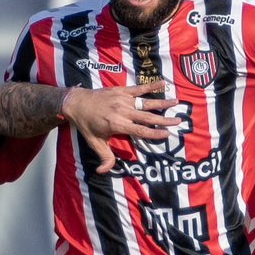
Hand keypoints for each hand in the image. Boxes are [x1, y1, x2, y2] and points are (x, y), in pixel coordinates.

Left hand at [60, 81, 176, 173]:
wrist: (76, 103)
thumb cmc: (86, 125)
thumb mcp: (94, 143)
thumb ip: (103, 157)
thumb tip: (103, 171)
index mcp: (117, 125)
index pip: (141, 131)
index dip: (155, 133)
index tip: (168, 134)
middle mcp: (122, 111)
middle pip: (147, 117)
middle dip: (164, 119)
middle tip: (178, 121)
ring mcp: (122, 99)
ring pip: (146, 102)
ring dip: (162, 102)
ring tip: (176, 102)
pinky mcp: (121, 90)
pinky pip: (139, 88)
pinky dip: (151, 85)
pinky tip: (163, 83)